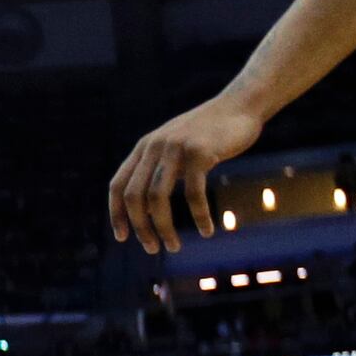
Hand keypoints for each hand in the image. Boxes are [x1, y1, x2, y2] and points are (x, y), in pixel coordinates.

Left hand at [107, 93, 266, 254]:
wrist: (239, 106)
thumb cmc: (208, 134)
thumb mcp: (174, 147)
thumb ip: (158, 169)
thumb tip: (145, 207)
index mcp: (144, 148)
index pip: (117, 185)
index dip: (116, 214)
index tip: (121, 238)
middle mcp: (154, 147)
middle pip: (135, 196)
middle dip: (140, 227)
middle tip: (153, 248)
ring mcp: (176, 148)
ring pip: (158, 198)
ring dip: (164, 228)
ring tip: (173, 246)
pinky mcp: (200, 152)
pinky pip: (193, 193)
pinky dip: (199, 216)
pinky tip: (206, 231)